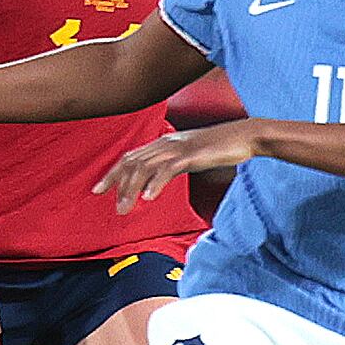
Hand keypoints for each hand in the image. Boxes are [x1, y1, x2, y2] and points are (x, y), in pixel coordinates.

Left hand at [96, 120, 261, 211]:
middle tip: (106, 202)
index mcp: (165, 142)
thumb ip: (173, 164)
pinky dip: (156, 183)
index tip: (98, 189)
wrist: (245, 136)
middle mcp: (166, 143)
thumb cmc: (221, 147)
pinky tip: (148, 198)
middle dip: (116, 182)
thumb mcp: (191, 155)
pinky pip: (168, 169)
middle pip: (132, 161)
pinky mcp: (192, 155)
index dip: (113, 173)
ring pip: (145, 167)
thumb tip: (158, 179)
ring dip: (131, 189)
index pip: (131, 157)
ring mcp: (178, 148)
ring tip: (124, 208)